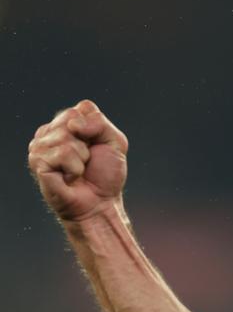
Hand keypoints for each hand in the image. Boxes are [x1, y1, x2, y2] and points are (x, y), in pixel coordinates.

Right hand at [28, 100, 128, 221]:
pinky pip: (62, 153)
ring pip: (67, 136)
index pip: (83, 108)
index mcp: (67, 124)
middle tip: (88, 160)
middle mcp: (50, 132)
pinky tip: (70, 177)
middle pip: (72, 118)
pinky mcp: (37, 162)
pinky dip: (75, 168)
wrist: (100, 203)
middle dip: (89, 142)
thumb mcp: (115, 143)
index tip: (98, 147)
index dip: (97, 129)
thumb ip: (100, 123)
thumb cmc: (105, 175)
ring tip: (79, 170)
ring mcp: (40, 146)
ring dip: (82, 157)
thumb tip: (73, 125)